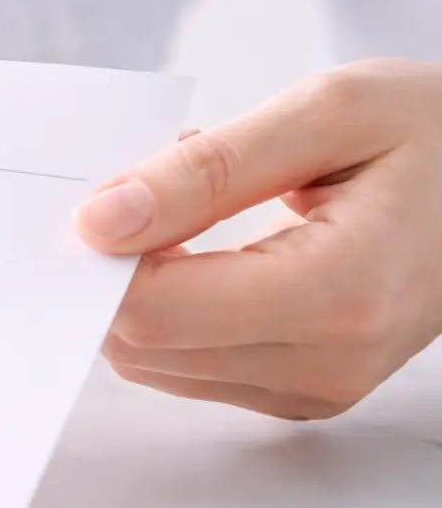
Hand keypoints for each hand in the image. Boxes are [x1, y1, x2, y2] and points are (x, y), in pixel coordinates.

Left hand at [75, 58, 441, 419]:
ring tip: (188, 214)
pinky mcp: (303, 394)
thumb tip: (98, 221)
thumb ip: (205, 170)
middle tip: (143, 191)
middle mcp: (331, 362)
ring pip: (153, 364)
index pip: (156, 311)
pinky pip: (187, 368)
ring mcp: (318, 388)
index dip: (103, 255)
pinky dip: (171, 310)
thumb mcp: (326, 113)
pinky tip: (205, 250)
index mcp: (342, 291)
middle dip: (115, 269)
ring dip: (140, 289)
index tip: (106, 193)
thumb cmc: (432, 132)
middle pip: (143, 345)